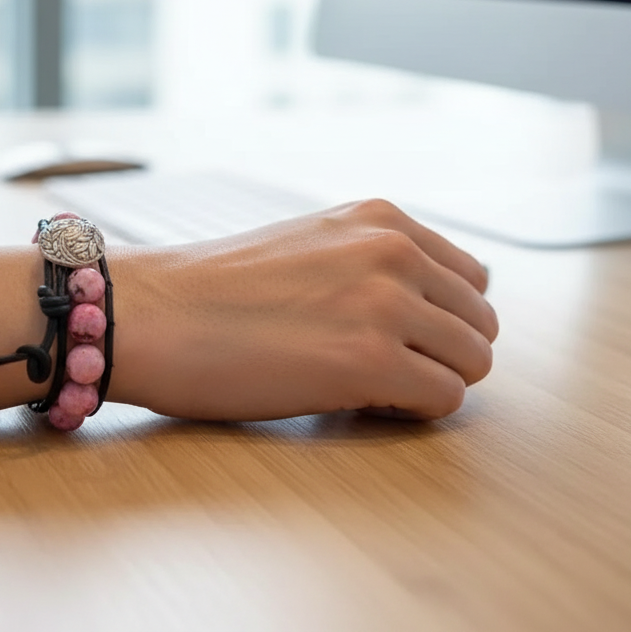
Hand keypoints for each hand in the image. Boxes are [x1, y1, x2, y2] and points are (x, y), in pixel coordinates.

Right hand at [111, 199, 496, 420]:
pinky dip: (411, 413)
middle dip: (440, 355)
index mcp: (380, 218)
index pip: (470, 278)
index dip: (437, 320)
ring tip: (367, 388)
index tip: (393, 339)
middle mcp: (394, 251)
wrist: (151, 315)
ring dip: (429, 383)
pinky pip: (444, 400)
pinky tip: (357, 404)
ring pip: (472, 362)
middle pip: (479, 323)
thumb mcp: (309, 245)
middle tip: (379, 371)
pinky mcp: (372, 361)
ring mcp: (386, 304)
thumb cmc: (212, 293)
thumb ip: (371, 261)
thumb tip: (434, 307)